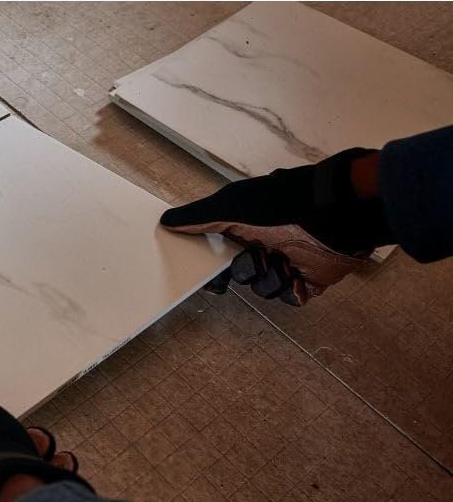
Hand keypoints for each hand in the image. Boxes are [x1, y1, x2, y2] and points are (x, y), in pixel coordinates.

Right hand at [160, 149, 391, 304]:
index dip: (208, 266)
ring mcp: (287, 262)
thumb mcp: (231, 205)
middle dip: (239, 272)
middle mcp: (264, 244)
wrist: (335, 214)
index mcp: (245, 226)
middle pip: (237, 273)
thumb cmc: (283, 203)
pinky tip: (292, 271)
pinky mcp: (307, 280)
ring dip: (265, 278)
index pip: (217, 252)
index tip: (201, 274)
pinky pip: (286, 297)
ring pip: (261, 287)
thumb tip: (166, 220)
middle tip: (248, 264)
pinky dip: (286, 288)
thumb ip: (198, 216)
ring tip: (277, 260)